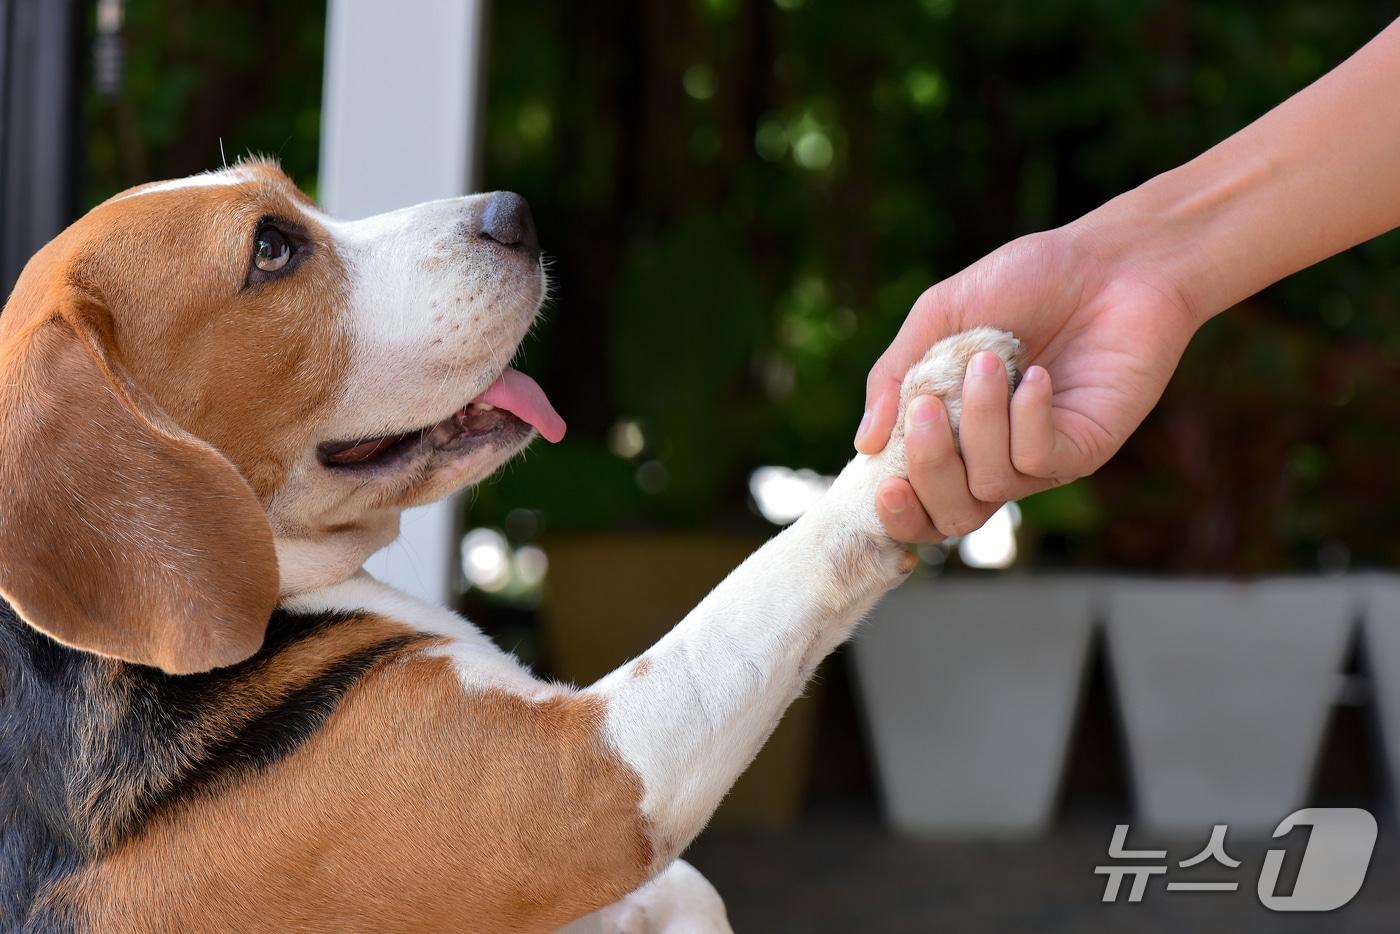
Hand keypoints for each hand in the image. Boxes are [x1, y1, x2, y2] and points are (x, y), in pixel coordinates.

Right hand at [855, 225, 1200, 543]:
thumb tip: (866, 444)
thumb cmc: (1025, 280)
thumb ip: (895, 375)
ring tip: (988, 361)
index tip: (883, 482)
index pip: (919, 502)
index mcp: (953, 433)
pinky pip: (1037, 460)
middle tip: (927, 408)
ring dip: (979, 423)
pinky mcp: (1085, 448)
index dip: (897, 510)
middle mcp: (995, 457)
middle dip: (929, 469)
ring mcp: (1041, 458)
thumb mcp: (940, 316)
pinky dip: (1026, 418)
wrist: (1111, 258)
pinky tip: (1036, 375)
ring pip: (990, 485)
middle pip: (951, 516)